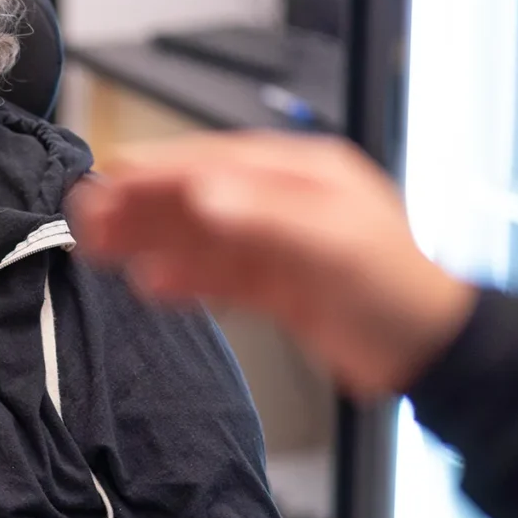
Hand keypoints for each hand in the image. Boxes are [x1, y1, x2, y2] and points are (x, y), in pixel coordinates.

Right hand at [69, 134, 476, 399]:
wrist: (429, 354)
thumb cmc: (400, 292)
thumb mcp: (333, 245)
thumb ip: (264, 218)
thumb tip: (205, 196)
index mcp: (304, 174)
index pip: (215, 163)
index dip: (159, 171)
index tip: (110, 175)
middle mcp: (287, 203)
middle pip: (198, 196)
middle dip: (142, 205)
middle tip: (87, 213)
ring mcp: (280, 245)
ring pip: (200, 235)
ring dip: (150, 240)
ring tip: (100, 247)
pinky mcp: (277, 287)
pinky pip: (218, 275)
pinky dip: (183, 278)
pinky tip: (151, 282)